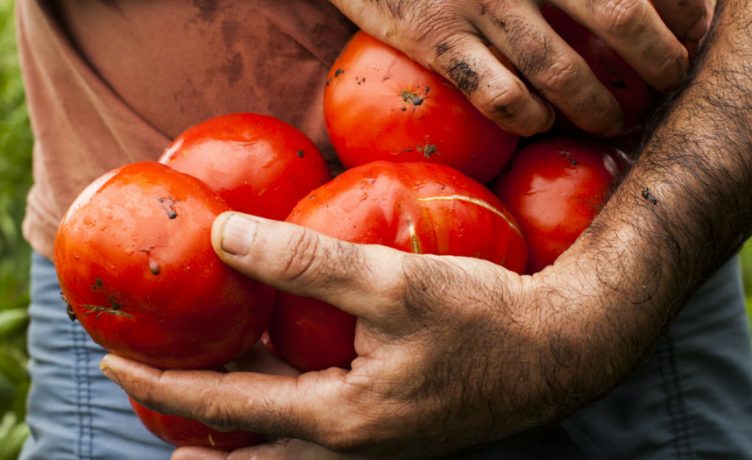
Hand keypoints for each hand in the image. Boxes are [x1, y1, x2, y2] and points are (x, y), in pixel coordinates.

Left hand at [99, 212, 619, 458]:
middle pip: (247, 451)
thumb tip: (226, 238)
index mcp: (341, 420)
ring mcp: (376, 444)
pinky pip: (318, 433)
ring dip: (236, 427)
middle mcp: (352, 446)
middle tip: (148, 395)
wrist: (563, 349)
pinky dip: (281, 414)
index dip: (164, 382)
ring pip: (283, 447)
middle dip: (191, 427)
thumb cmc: (485, 317)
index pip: (227, 408)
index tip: (114, 359)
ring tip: (198, 405)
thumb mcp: (390, 282)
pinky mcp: (396, 427)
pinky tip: (283, 387)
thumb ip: (305, 260)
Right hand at [328, 0, 713, 135]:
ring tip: (613, 122)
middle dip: (656, 61)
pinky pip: (498, 93)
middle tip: (666, 84)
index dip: (679, 9)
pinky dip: (528, 115)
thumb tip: (614, 2)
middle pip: (618, 20)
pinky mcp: (435, 37)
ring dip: (598, 105)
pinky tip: (539, 120)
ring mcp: (480, 4)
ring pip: (560, 69)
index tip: (690, 33)